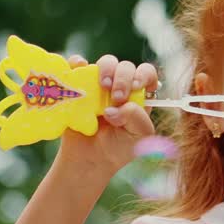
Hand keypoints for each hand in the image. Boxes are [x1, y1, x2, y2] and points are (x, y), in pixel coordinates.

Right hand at [57, 53, 158, 175]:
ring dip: (106, 69)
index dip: (143, 75)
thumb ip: (137, 119)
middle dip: (123, 77)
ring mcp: (99, 85)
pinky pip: (77, 66)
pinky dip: (77, 63)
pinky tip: (79, 68)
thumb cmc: (118, 148)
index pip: (147, 74)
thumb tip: (116, 108)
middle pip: (125, 67)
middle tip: (117, 97)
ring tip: (103, 86)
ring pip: (106, 63)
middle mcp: (120, 87)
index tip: (136, 86)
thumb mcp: (138, 137)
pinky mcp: (78, 86)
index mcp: (139, 96)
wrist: (90, 161)